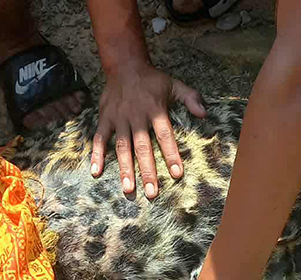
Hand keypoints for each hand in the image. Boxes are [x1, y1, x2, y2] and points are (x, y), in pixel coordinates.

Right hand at [91, 62, 205, 198]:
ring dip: (125, 169)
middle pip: (142, 147)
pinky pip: (99, 138)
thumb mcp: (174, 84)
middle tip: (152, 193)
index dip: (171, 154)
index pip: (165, 136)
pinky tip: (96, 172)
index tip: (177, 174)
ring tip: (128, 189)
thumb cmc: (152, 80)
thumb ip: (190, 98)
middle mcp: (136, 116)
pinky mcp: (105, 118)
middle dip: (147, 171)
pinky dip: (96, 154)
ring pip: (122, 147)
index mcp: (155, 110)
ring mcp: (119, 118)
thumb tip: (204, 114)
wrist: (124, 65)